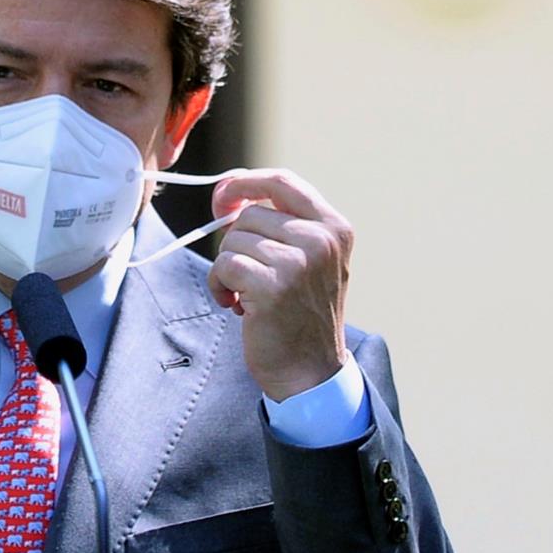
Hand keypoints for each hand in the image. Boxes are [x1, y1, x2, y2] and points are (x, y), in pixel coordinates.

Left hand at [207, 169, 353, 400]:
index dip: (244, 182)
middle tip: (243, 274)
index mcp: (334, 227)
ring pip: (233, 240)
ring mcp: (299, 262)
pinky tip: (233, 304)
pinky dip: (218, 285)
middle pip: (249, 213)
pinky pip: (224, 265)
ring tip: (244, 294)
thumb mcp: (309, 260)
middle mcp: (321, 240)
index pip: (282, 180)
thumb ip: (282, 224)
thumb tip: (230, 193)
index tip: (223, 198)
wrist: (309, 372)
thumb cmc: (299, 315)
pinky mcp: (273, 286)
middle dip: (233, 242)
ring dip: (226, 268)